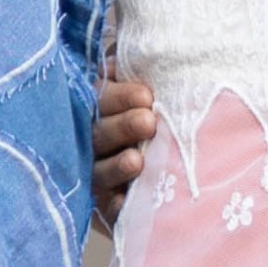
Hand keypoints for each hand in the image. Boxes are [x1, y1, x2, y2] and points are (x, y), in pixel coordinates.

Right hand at [93, 61, 159, 226]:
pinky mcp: (104, 206)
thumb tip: (125, 58)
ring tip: (137, 161)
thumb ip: (133, 69)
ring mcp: (96, 174)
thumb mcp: (143, 87)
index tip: (145, 96)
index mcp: (99, 108)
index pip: (100, 98)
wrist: (175, 161)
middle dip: (122, 128)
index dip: (118, 96)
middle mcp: (92, 140)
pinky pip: (107, 208)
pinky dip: (116, 206)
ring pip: (99, 170)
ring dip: (117, 166)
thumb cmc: (155, 113)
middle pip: (99, 134)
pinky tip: (125, 203)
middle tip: (148, 121)